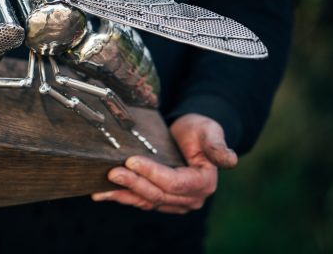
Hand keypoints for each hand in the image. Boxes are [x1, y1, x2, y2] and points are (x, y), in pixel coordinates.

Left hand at [92, 113, 237, 213]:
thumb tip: (231, 161)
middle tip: (112, 172)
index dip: (153, 173)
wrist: (190, 134)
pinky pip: (140, 201)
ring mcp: (175, 202)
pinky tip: (103, 194)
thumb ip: (216, 146)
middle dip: (134, 183)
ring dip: (124, 194)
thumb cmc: (200, 130)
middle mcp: (191, 197)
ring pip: (146, 201)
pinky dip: (122, 197)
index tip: (132, 160)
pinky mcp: (161, 200)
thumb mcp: (209, 131)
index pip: (175, 183)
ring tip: (102, 187)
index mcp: (204, 182)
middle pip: (158, 194)